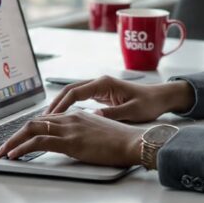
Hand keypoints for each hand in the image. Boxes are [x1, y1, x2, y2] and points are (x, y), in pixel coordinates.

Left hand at [0, 110, 143, 166]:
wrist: (133, 142)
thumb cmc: (122, 140)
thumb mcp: (99, 132)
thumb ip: (84, 131)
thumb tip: (75, 139)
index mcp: (77, 115)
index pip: (46, 119)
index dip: (29, 129)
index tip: (19, 139)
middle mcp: (70, 118)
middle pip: (35, 122)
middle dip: (16, 134)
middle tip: (3, 146)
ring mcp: (69, 128)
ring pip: (32, 129)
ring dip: (13, 141)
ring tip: (2, 151)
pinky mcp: (70, 141)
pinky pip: (39, 141)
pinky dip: (23, 147)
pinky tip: (15, 154)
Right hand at [44, 76, 193, 121]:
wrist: (161, 97)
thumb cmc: (149, 103)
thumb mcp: (131, 111)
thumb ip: (112, 114)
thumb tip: (93, 118)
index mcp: (104, 84)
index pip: (75, 92)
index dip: (61, 105)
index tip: (51, 118)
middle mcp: (99, 83)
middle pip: (70, 91)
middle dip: (55, 104)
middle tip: (42, 119)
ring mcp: (100, 88)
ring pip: (73, 94)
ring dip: (60, 105)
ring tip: (48, 119)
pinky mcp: (102, 94)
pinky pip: (80, 99)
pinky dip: (69, 107)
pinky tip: (64, 118)